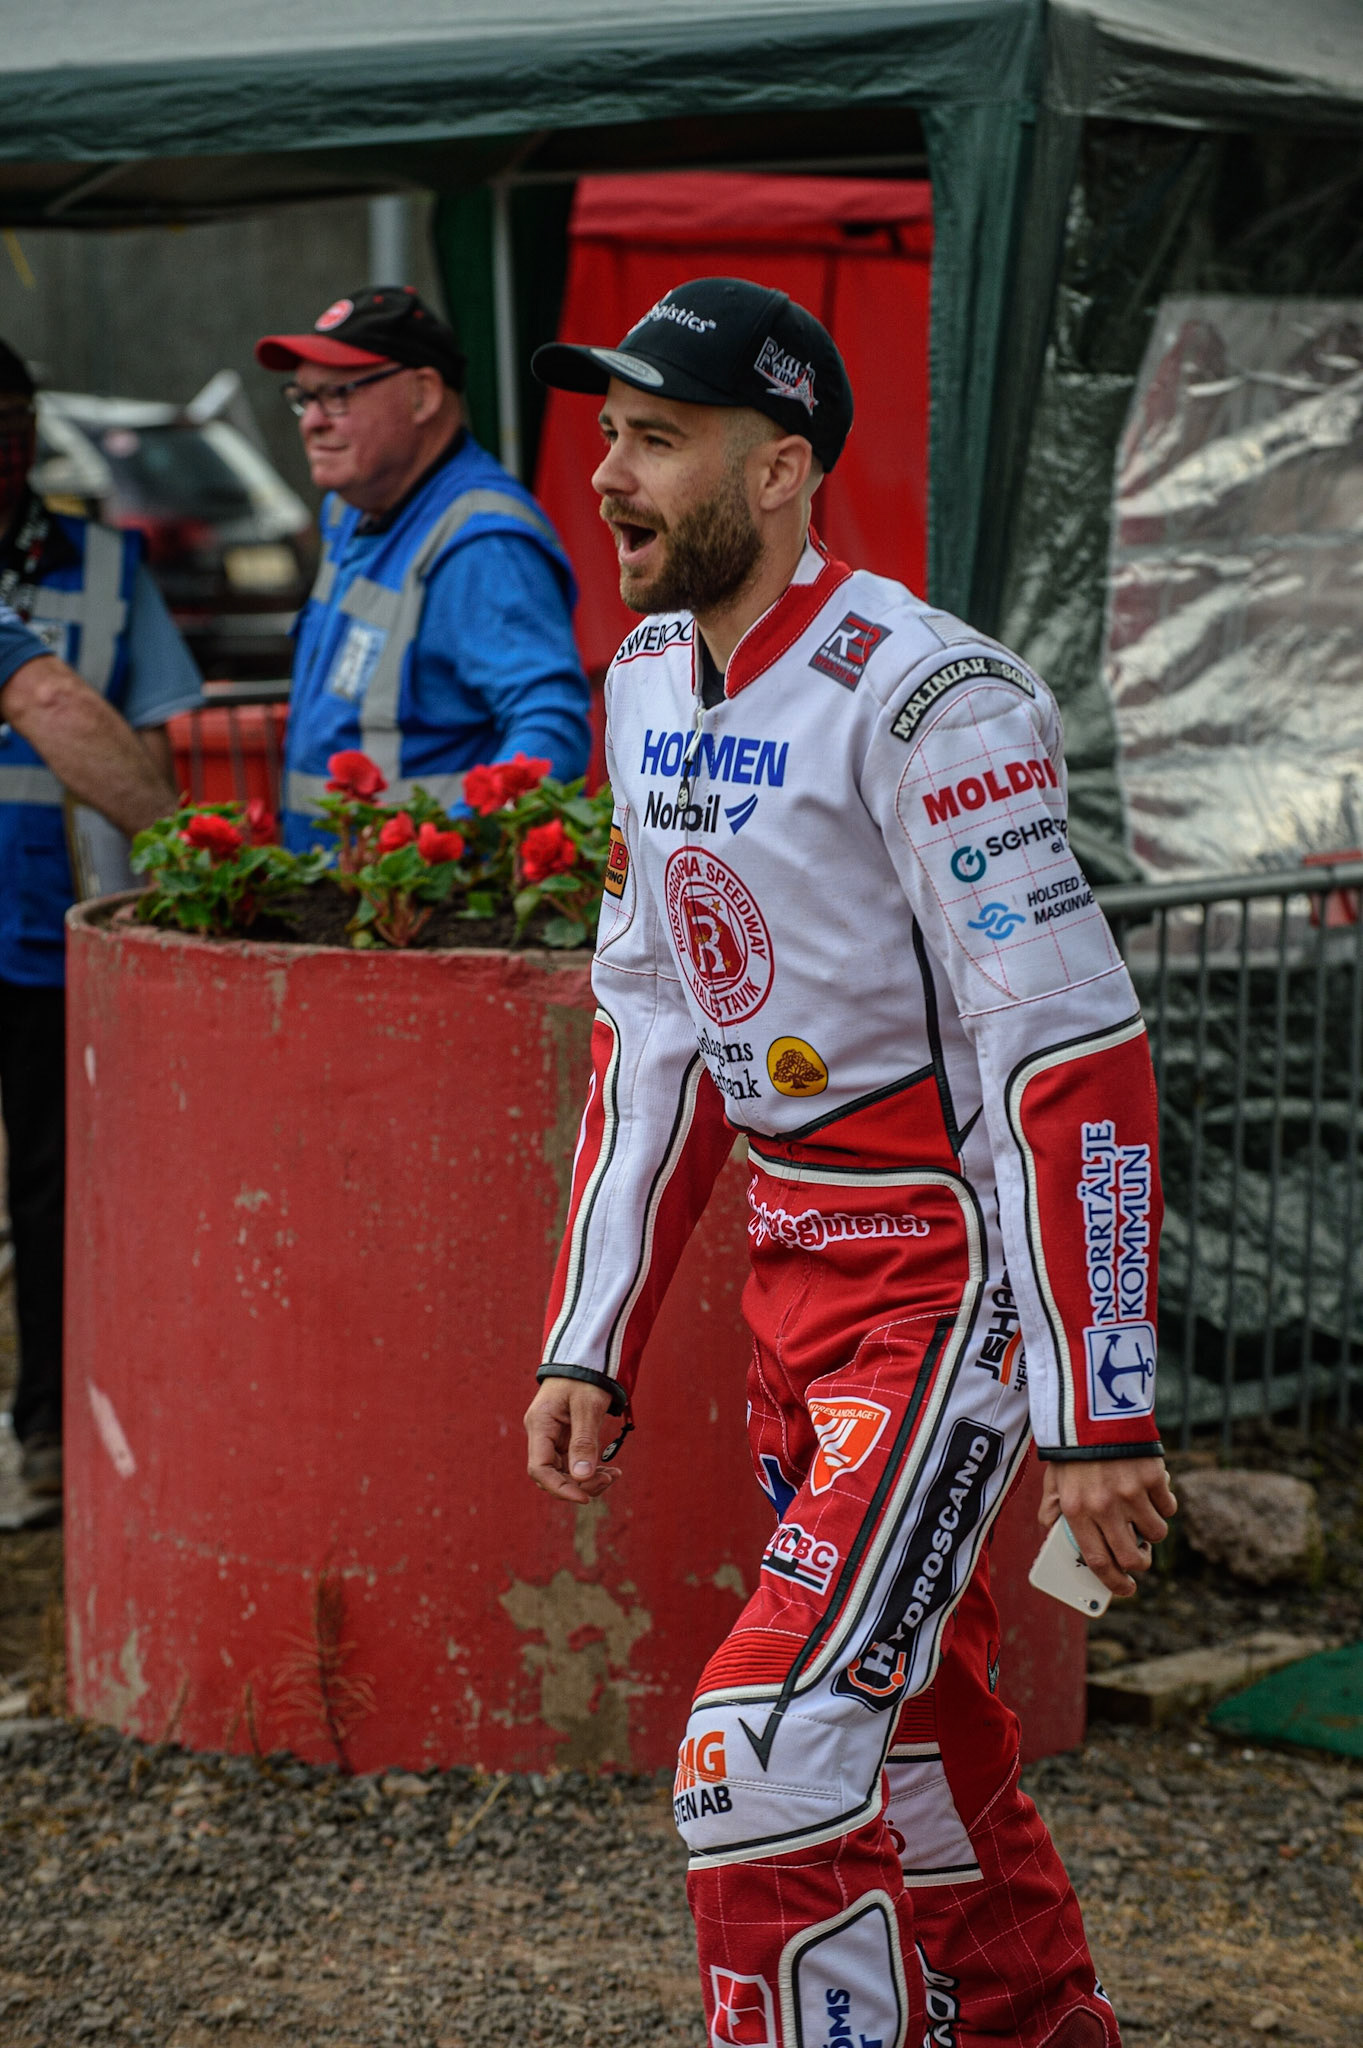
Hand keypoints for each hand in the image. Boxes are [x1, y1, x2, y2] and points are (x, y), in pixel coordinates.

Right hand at [524, 1376, 619, 1504]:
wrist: (586, 1358)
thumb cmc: (585, 1376)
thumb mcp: (588, 1406)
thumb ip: (584, 1441)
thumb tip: (582, 1477)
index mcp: (540, 1425)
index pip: (540, 1469)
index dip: (560, 1488)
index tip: (585, 1498)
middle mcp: (541, 1433)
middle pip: (551, 1474)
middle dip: (579, 1484)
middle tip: (609, 1479)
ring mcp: (551, 1436)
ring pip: (564, 1471)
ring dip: (587, 1479)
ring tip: (613, 1475)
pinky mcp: (563, 1438)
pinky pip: (573, 1462)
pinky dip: (590, 1469)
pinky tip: (610, 1470)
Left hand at [1039, 1456, 1176, 1597]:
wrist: (1094, 1406)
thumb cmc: (1072, 1446)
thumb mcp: (1053, 1478)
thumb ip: (1052, 1508)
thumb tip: (1053, 1533)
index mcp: (1076, 1511)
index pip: (1098, 1562)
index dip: (1114, 1582)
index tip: (1125, 1589)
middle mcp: (1104, 1506)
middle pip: (1133, 1557)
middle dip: (1140, 1564)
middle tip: (1140, 1558)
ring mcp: (1132, 1492)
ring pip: (1156, 1534)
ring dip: (1152, 1532)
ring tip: (1142, 1517)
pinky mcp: (1153, 1477)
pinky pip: (1167, 1507)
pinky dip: (1163, 1505)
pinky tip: (1152, 1493)